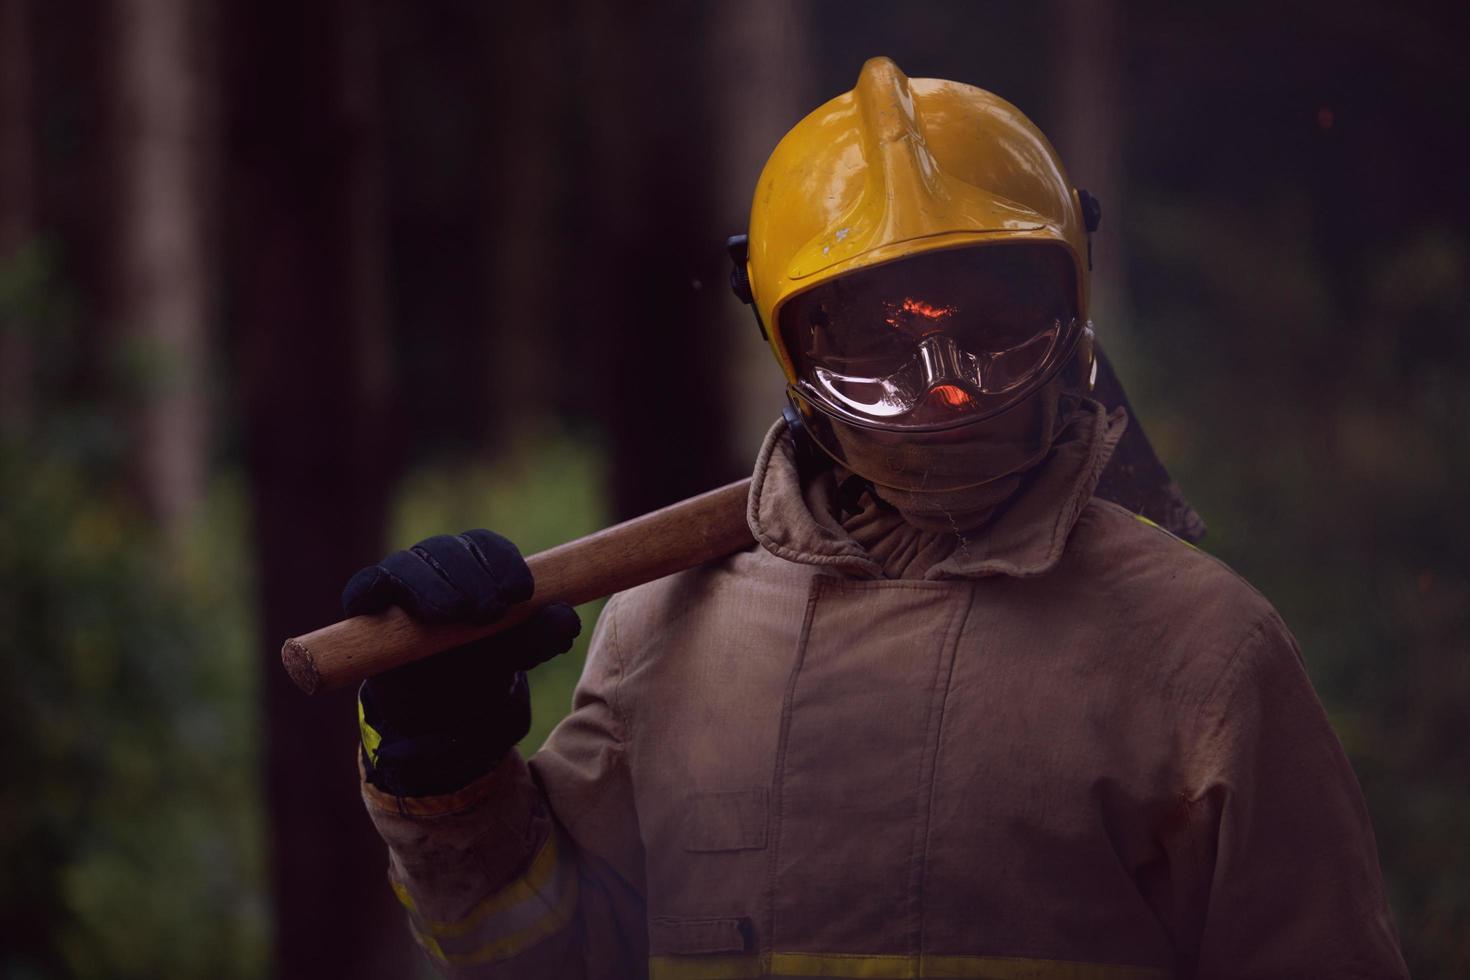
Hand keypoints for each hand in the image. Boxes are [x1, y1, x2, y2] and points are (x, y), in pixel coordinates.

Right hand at [343, 530, 579, 795]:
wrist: (435, 711)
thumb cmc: (477, 670)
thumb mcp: (513, 656)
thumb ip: (541, 637)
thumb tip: (567, 617)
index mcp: (473, 566)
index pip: (486, 546)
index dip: (503, 562)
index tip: (521, 592)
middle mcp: (435, 565)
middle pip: (449, 550)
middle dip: (472, 575)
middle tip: (491, 610)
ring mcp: (398, 582)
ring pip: (409, 565)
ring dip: (431, 585)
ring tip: (453, 613)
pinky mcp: (368, 604)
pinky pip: (365, 587)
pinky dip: (371, 589)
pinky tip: (382, 601)